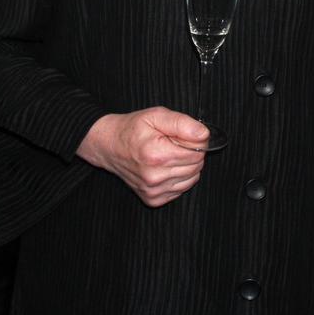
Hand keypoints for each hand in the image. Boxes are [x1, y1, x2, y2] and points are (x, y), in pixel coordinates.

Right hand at [76, 108, 207, 207]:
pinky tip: (165, 167)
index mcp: (156, 155)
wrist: (109, 145)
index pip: (197, 153)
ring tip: (169, 154)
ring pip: (191, 179)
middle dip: (191, 153)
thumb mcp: (156, 115)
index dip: (195, 141)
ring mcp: (153, 191)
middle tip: (174, 143)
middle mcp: (154, 177)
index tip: (182, 135)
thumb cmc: (132, 129)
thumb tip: (204, 134)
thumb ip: (183, 123)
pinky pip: (180, 189)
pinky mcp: (152, 199)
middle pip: (196, 166)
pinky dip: (178, 178)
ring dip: (186, 166)